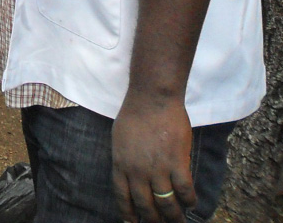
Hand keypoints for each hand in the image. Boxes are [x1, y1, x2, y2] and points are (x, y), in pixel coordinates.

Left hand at [112, 94, 195, 222]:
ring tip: (177, 221)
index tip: (133, 222)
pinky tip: (190, 203)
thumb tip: (131, 177)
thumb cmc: (134, 115)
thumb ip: (125, 160)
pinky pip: (185, 190)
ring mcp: (157, 168)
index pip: (122, 197)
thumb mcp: (119, 140)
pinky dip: (189, 200)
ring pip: (166, 203)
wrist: (152, 99)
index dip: (128, 213)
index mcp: (120, 164)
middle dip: (152, 220)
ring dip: (173, 216)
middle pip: (145, 205)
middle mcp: (137, 171)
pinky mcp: (177, 162)